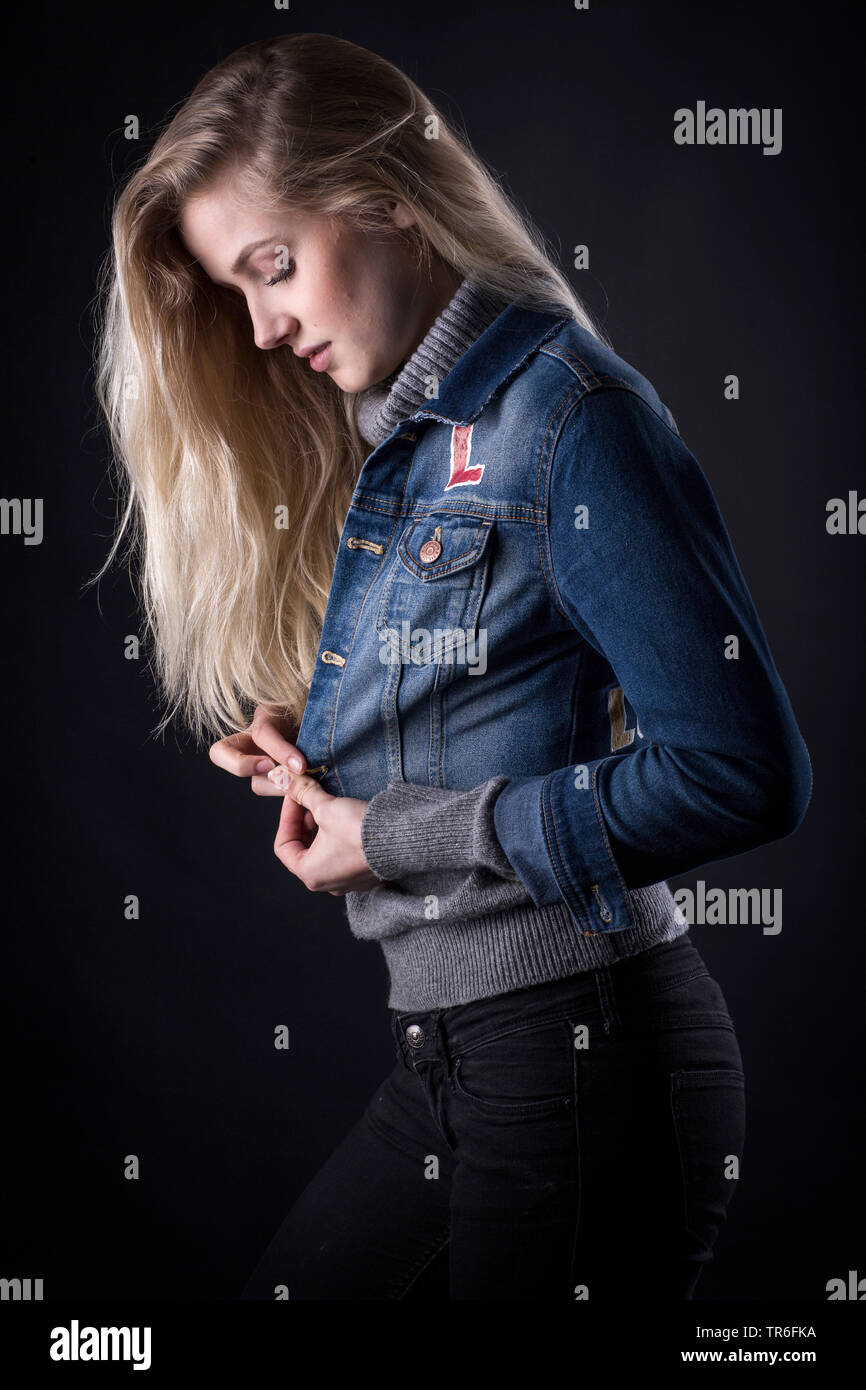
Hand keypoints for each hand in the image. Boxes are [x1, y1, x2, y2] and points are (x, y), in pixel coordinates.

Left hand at [208, 703, 381, 895]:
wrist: (404, 839)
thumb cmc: (361, 831)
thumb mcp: (326, 808)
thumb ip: (303, 793)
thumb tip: (283, 778)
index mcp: (310, 873)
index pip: (283, 845)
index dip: (286, 817)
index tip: (294, 797)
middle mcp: (327, 883)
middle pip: (303, 849)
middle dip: (304, 822)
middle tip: (310, 800)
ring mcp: (348, 881)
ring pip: (325, 852)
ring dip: (322, 829)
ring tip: (330, 807)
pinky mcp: (366, 874)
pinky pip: (344, 856)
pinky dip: (340, 838)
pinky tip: (348, 820)